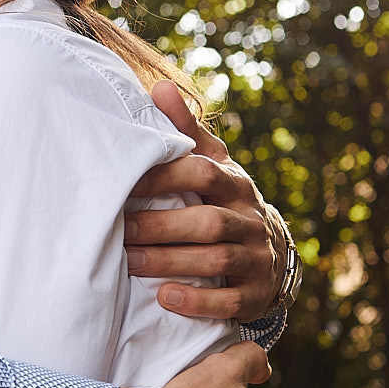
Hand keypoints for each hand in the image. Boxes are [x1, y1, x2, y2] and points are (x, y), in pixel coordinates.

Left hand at [125, 81, 294, 323]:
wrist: (270, 252)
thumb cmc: (222, 200)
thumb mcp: (212, 164)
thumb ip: (185, 131)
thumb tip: (158, 86)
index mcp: (234, 182)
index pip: (202, 172)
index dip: (163, 176)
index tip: (122, 182)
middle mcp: (250, 218)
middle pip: (207, 221)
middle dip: (160, 226)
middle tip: (118, 230)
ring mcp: (257, 257)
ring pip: (216, 260)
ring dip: (170, 262)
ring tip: (130, 263)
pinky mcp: (257, 293)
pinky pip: (231, 300)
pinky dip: (197, 301)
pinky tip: (164, 297)